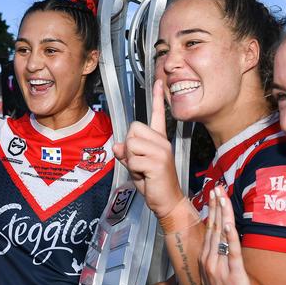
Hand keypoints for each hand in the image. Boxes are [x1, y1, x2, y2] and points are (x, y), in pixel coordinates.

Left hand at [113, 80, 182, 217]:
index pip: (158, 114)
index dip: (157, 97)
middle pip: (133, 129)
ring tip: (142, 170)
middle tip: (140, 163)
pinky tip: (145, 176)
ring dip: (130, 159)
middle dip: (129, 147)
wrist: (168, 202)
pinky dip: (134, 169)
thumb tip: (117, 146)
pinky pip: (132, 159)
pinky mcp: (157, 161)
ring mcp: (161, 150)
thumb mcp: (136, 167)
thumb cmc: (154, 184)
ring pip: (130, 143)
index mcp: (159, 140)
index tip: (158, 81)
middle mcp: (162, 142)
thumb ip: (127, 154)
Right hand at [200, 186, 253, 284]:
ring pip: (221, 235)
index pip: (209, 228)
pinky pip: (232, 252)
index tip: (213, 195)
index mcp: (206, 259)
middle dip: (215, 206)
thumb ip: (217, 256)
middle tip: (216, 188)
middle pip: (213, 228)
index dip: (212, 210)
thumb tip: (221, 238)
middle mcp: (210, 261)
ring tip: (222, 198)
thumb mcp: (215, 274)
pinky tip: (229, 224)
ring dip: (222, 214)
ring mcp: (220, 267)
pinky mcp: (234, 274)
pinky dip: (230, 237)